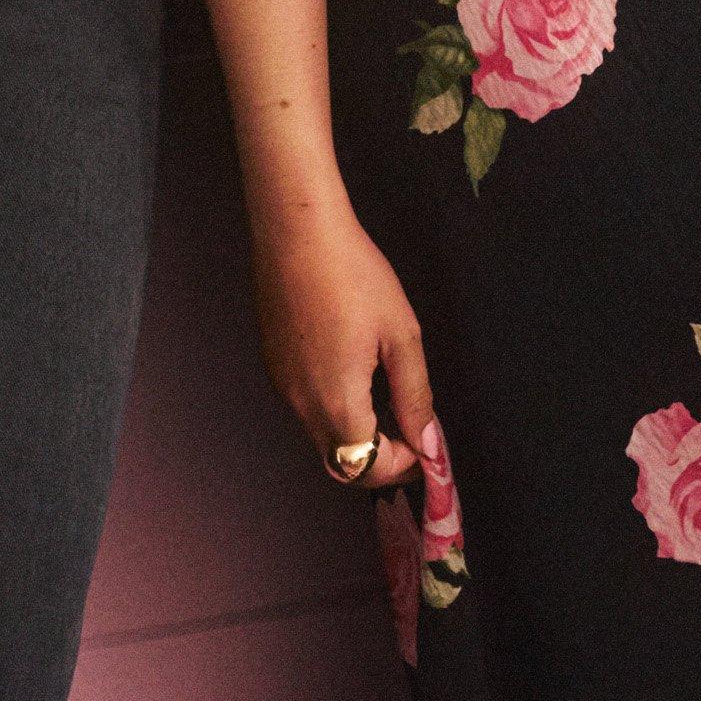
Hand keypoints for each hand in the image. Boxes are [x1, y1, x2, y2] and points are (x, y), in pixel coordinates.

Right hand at [247, 191, 434, 492]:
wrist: (296, 232)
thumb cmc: (356, 277)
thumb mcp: (401, 335)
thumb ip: (415, 397)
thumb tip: (428, 445)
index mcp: (337, 403)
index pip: (368, 468)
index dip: (402, 466)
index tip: (427, 443)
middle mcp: (302, 405)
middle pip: (340, 463)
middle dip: (378, 459)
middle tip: (409, 432)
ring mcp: (282, 386)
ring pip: (321, 436)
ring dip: (355, 434)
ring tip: (385, 395)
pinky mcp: (272, 365)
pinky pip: (305, 407)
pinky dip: (333, 408)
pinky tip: (351, 368)